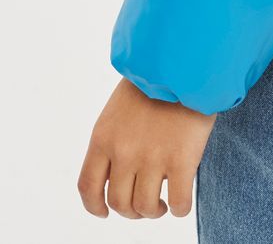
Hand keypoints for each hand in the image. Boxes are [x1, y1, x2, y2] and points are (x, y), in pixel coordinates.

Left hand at [77, 76, 216, 218]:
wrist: (185, 59)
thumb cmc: (156, 79)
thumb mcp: (120, 107)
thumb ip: (115, 139)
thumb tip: (119, 174)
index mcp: (104, 137)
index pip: (88, 187)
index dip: (95, 207)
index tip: (105, 212)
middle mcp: (124, 152)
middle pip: (119, 203)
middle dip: (131, 211)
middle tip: (144, 204)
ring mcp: (152, 158)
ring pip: (145, 208)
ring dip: (152, 212)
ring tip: (161, 205)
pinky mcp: (182, 160)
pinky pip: (178, 203)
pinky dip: (178, 209)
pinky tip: (180, 201)